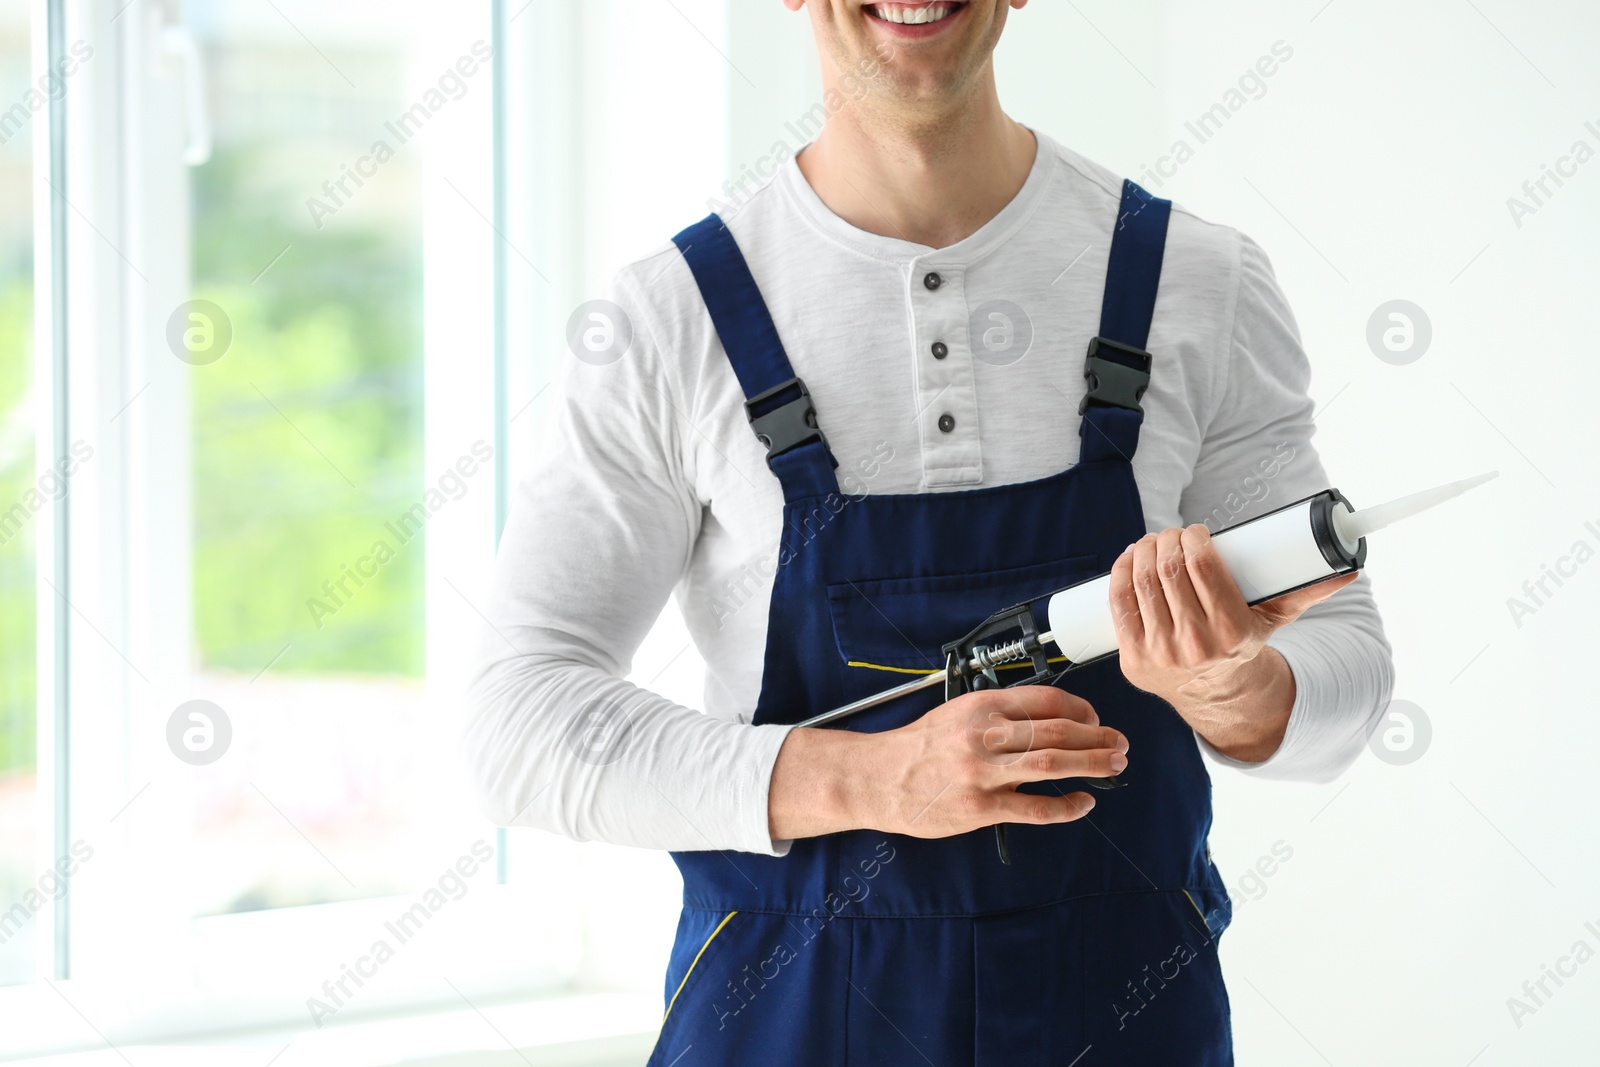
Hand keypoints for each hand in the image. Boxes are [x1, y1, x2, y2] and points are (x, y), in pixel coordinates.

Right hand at [768, 685, 1127, 841]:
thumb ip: (1000, 713)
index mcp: (982, 706)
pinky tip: (1084, 803)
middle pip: (1057, 731)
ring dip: (1092, 764)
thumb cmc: (919, 746)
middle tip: (1121, 743)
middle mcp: (984, 735)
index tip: (1096, 720)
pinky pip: (1033, 808)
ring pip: (1051, 765)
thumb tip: (1052, 717)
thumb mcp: (958, 713)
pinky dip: (1065, 807)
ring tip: (1116, 765)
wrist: (878, 778)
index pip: (1046, 700)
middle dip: (1097, 737)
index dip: (1081, 709)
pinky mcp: (978, 808)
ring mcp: (981, 772)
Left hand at [1108, 523, 1356, 758]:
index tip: (1195, 530)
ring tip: (1154, 542)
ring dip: (1143, 551)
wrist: (1215, 694)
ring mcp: (1159, 653)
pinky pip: (1119, 605)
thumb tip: (1350, 568)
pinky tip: (1129, 558)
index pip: (1202, 568)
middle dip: (1167, 541)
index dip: (1193, 539)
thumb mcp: (1275, 620)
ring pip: (1142, 583)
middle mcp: (1194, 644)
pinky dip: (1120, 574)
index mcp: (1231, 632)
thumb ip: (1307, 591)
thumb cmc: (1243, 645)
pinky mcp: (1132, 658)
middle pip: (1168, 570)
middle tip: (1172, 534)